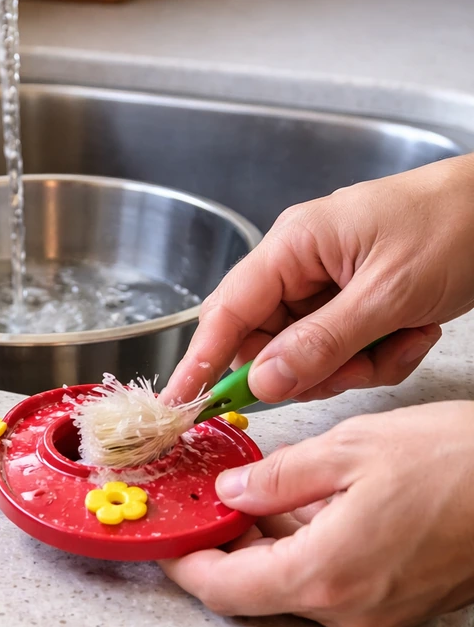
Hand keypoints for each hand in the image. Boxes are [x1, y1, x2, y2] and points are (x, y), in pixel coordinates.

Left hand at [158, 402, 473, 626]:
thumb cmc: (457, 463)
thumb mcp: (349, 450)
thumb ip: (277, 477)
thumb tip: (232, 490)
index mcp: (325, 573)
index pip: (224, 589)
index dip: (186, 563)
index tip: (168, 536)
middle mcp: (347, 607)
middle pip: (254, 588)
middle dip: (225, 544)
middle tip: (209, 499)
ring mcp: (374, 611)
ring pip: (291, 583)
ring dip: (264, 542)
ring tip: (255, 490)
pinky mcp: (395, 602)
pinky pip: (328, 580)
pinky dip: (303, 546)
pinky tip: (305, 503)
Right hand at [163, 153, 473, 404]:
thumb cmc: (454, 225)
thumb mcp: (389, 293)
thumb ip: (322, 343)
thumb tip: (264, 382)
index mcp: (292, 247)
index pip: (227, 312)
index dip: (200, 360)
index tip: (180, 402)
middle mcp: (299, 266)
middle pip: (267, 342)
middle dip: (310, 370)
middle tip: (352, 371)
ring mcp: (326, 286)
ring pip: (308, 355)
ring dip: (355, 365)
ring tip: (402, 339)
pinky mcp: (353, 303)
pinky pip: (342, 352)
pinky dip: (379, 356)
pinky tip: (414, 331)